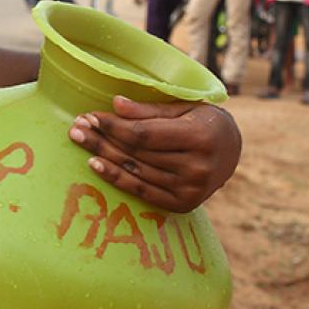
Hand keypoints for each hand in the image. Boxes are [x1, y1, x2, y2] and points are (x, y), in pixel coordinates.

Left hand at [68, 97, 242, 213]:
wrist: (232, 151)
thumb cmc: (204, 121)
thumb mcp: (184, 107)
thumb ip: (150, 109)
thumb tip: (115, 104)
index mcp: (200, 137)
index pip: (144, 134)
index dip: (113, 126)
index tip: (90, 116)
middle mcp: (197, 167)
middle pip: (136, 153)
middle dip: (102, 138)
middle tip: (76, 128)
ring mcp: (190, 190)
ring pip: (135, 171)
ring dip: (103, 155)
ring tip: (80, 141)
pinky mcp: (183, 204)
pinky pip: (141, 191)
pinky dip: (116, 178)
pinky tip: (95, 164)